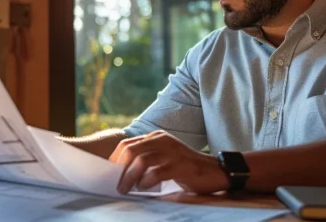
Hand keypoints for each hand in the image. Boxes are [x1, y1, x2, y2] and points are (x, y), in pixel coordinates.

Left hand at [109, 130, 229, 194]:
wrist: (216, 171)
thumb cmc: (186, 169)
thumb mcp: (163, 159)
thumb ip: (146, 160)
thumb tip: (121, 174)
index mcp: (155, 137)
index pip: (127, 144)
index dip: (115, 160)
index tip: (109, 176)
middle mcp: (162, 140)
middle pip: (130, 150)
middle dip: (120, 169)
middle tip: (117, 185)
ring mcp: (172, 151)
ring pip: (142, 160)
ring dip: (130, 177)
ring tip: (126, 189)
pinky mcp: (181, 164)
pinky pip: (157, 171)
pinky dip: (147, 181)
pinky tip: (144, 188)